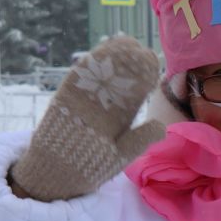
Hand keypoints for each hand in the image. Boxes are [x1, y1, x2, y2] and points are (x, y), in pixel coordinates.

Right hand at [9, 37, 165, 200]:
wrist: (58, 176)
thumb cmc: (91, 167)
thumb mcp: (121, 155)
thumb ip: (140, 139)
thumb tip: (162, 126)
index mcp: (120, 116)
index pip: (134, 92)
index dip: (144, 77)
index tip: (154, 62)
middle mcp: (103, 105)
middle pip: (118, 79)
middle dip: (129, 64)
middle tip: (140, 47)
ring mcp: (82, 102)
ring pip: (97, 76)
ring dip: (109, 60)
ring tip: (122, 43)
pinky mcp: (63, 102)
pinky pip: (74, 83)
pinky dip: (83, 69)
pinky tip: (94, 55)